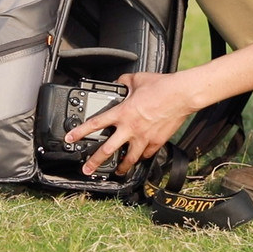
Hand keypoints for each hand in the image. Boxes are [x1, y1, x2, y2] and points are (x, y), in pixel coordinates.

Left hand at [65, 72, 196, 175]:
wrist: (182, 95)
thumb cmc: (162, 86)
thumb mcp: (138, 79)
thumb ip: (124, 82)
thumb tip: (119, 82)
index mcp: (123, 112)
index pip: (95, 124)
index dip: (80, 132)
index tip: (70, 139)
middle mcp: (131, 128)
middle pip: (107, 150)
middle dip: (95, 162)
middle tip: (87, 169)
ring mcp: (144, 137)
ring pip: (128, 158)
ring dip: (121, 167)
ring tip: (117, 172)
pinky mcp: (157, 142)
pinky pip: (146, 154)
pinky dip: (142, 157)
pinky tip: (139, 158)